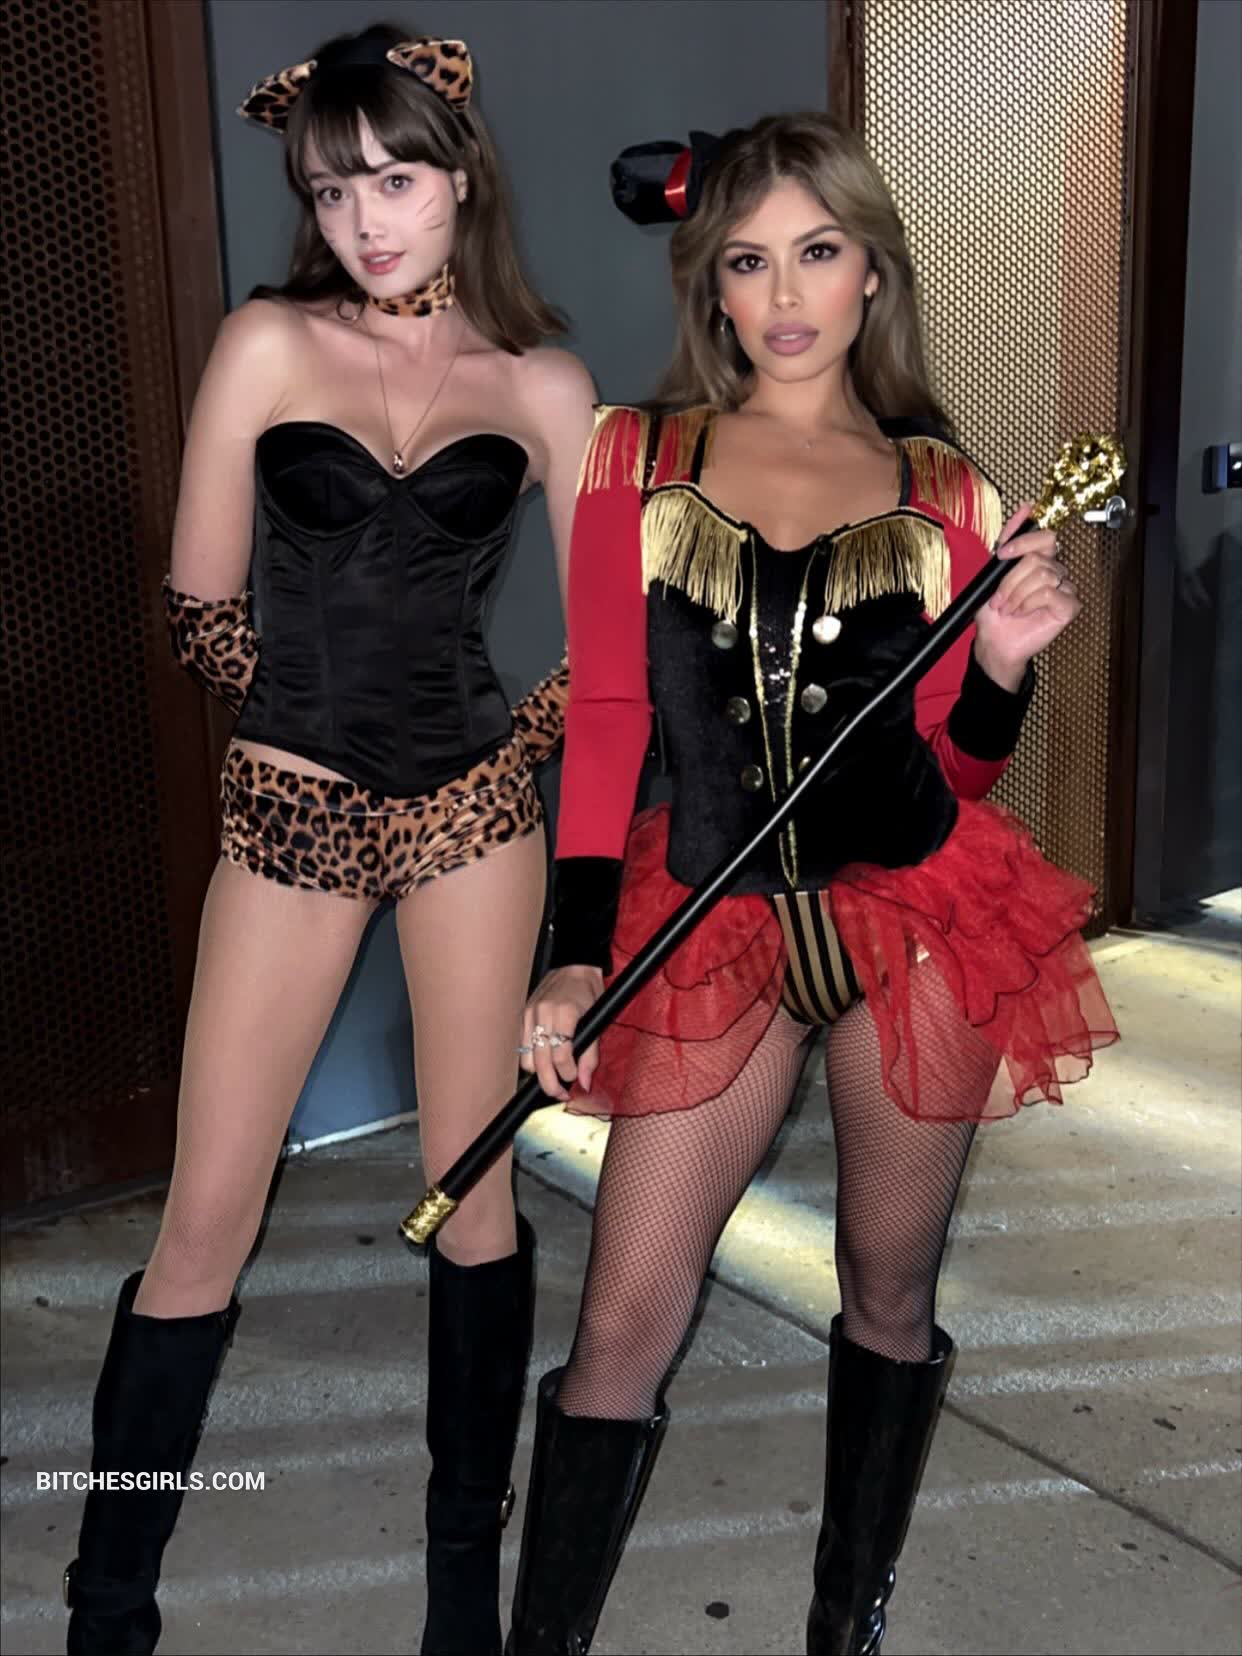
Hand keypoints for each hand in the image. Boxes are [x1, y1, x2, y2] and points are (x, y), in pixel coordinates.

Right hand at [520, 965, 605, 1100]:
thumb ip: (591, 1055)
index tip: (575, 1079)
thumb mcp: (597, 1021)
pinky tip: (545, 1061)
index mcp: (564, 1013)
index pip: (561, 1055)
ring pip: (526, 1058)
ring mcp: (529, 1014)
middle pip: (540, 1062)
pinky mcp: (522, 1015)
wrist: (573, 965)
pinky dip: (533, 1059)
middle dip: (550, 1084)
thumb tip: (585, 1084)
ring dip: (539, 1073)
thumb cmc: (589, 992)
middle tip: (562, 1094)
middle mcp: (543, 1013)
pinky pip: (522, 1047)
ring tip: (553, 1077)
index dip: (568, 1073)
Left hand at [974, 504, 1080, 688]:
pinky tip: (1021, 612)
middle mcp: (1055, 572)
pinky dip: (1028, 602)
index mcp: (1041, 561)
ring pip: (1042, 575)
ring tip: (1008, 607)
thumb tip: (1025, 507)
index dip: (1023, 542)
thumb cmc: (995, 611)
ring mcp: (1065, 589)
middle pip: (1038, 558)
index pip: (1045, 537)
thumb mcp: (994, 570)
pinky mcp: (1069, 607)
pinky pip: (1049, 592)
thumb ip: (1008, 538)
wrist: (994, 641)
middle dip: (1010, 579)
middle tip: (1000, 598)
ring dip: (1016, 594)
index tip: (1002, 554)